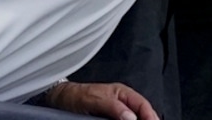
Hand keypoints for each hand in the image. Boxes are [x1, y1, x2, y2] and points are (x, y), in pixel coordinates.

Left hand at [42, 82, 157, 119]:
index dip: (150, 115)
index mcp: (123, 94)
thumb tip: (131, 117)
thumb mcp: (95, 99)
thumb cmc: (77, 96)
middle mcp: (122, 103)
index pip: (143, 105)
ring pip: (132, 119)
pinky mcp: (108, 119)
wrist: (61, 100)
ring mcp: (116, 113)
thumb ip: (114, 107)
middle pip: (141, 114)